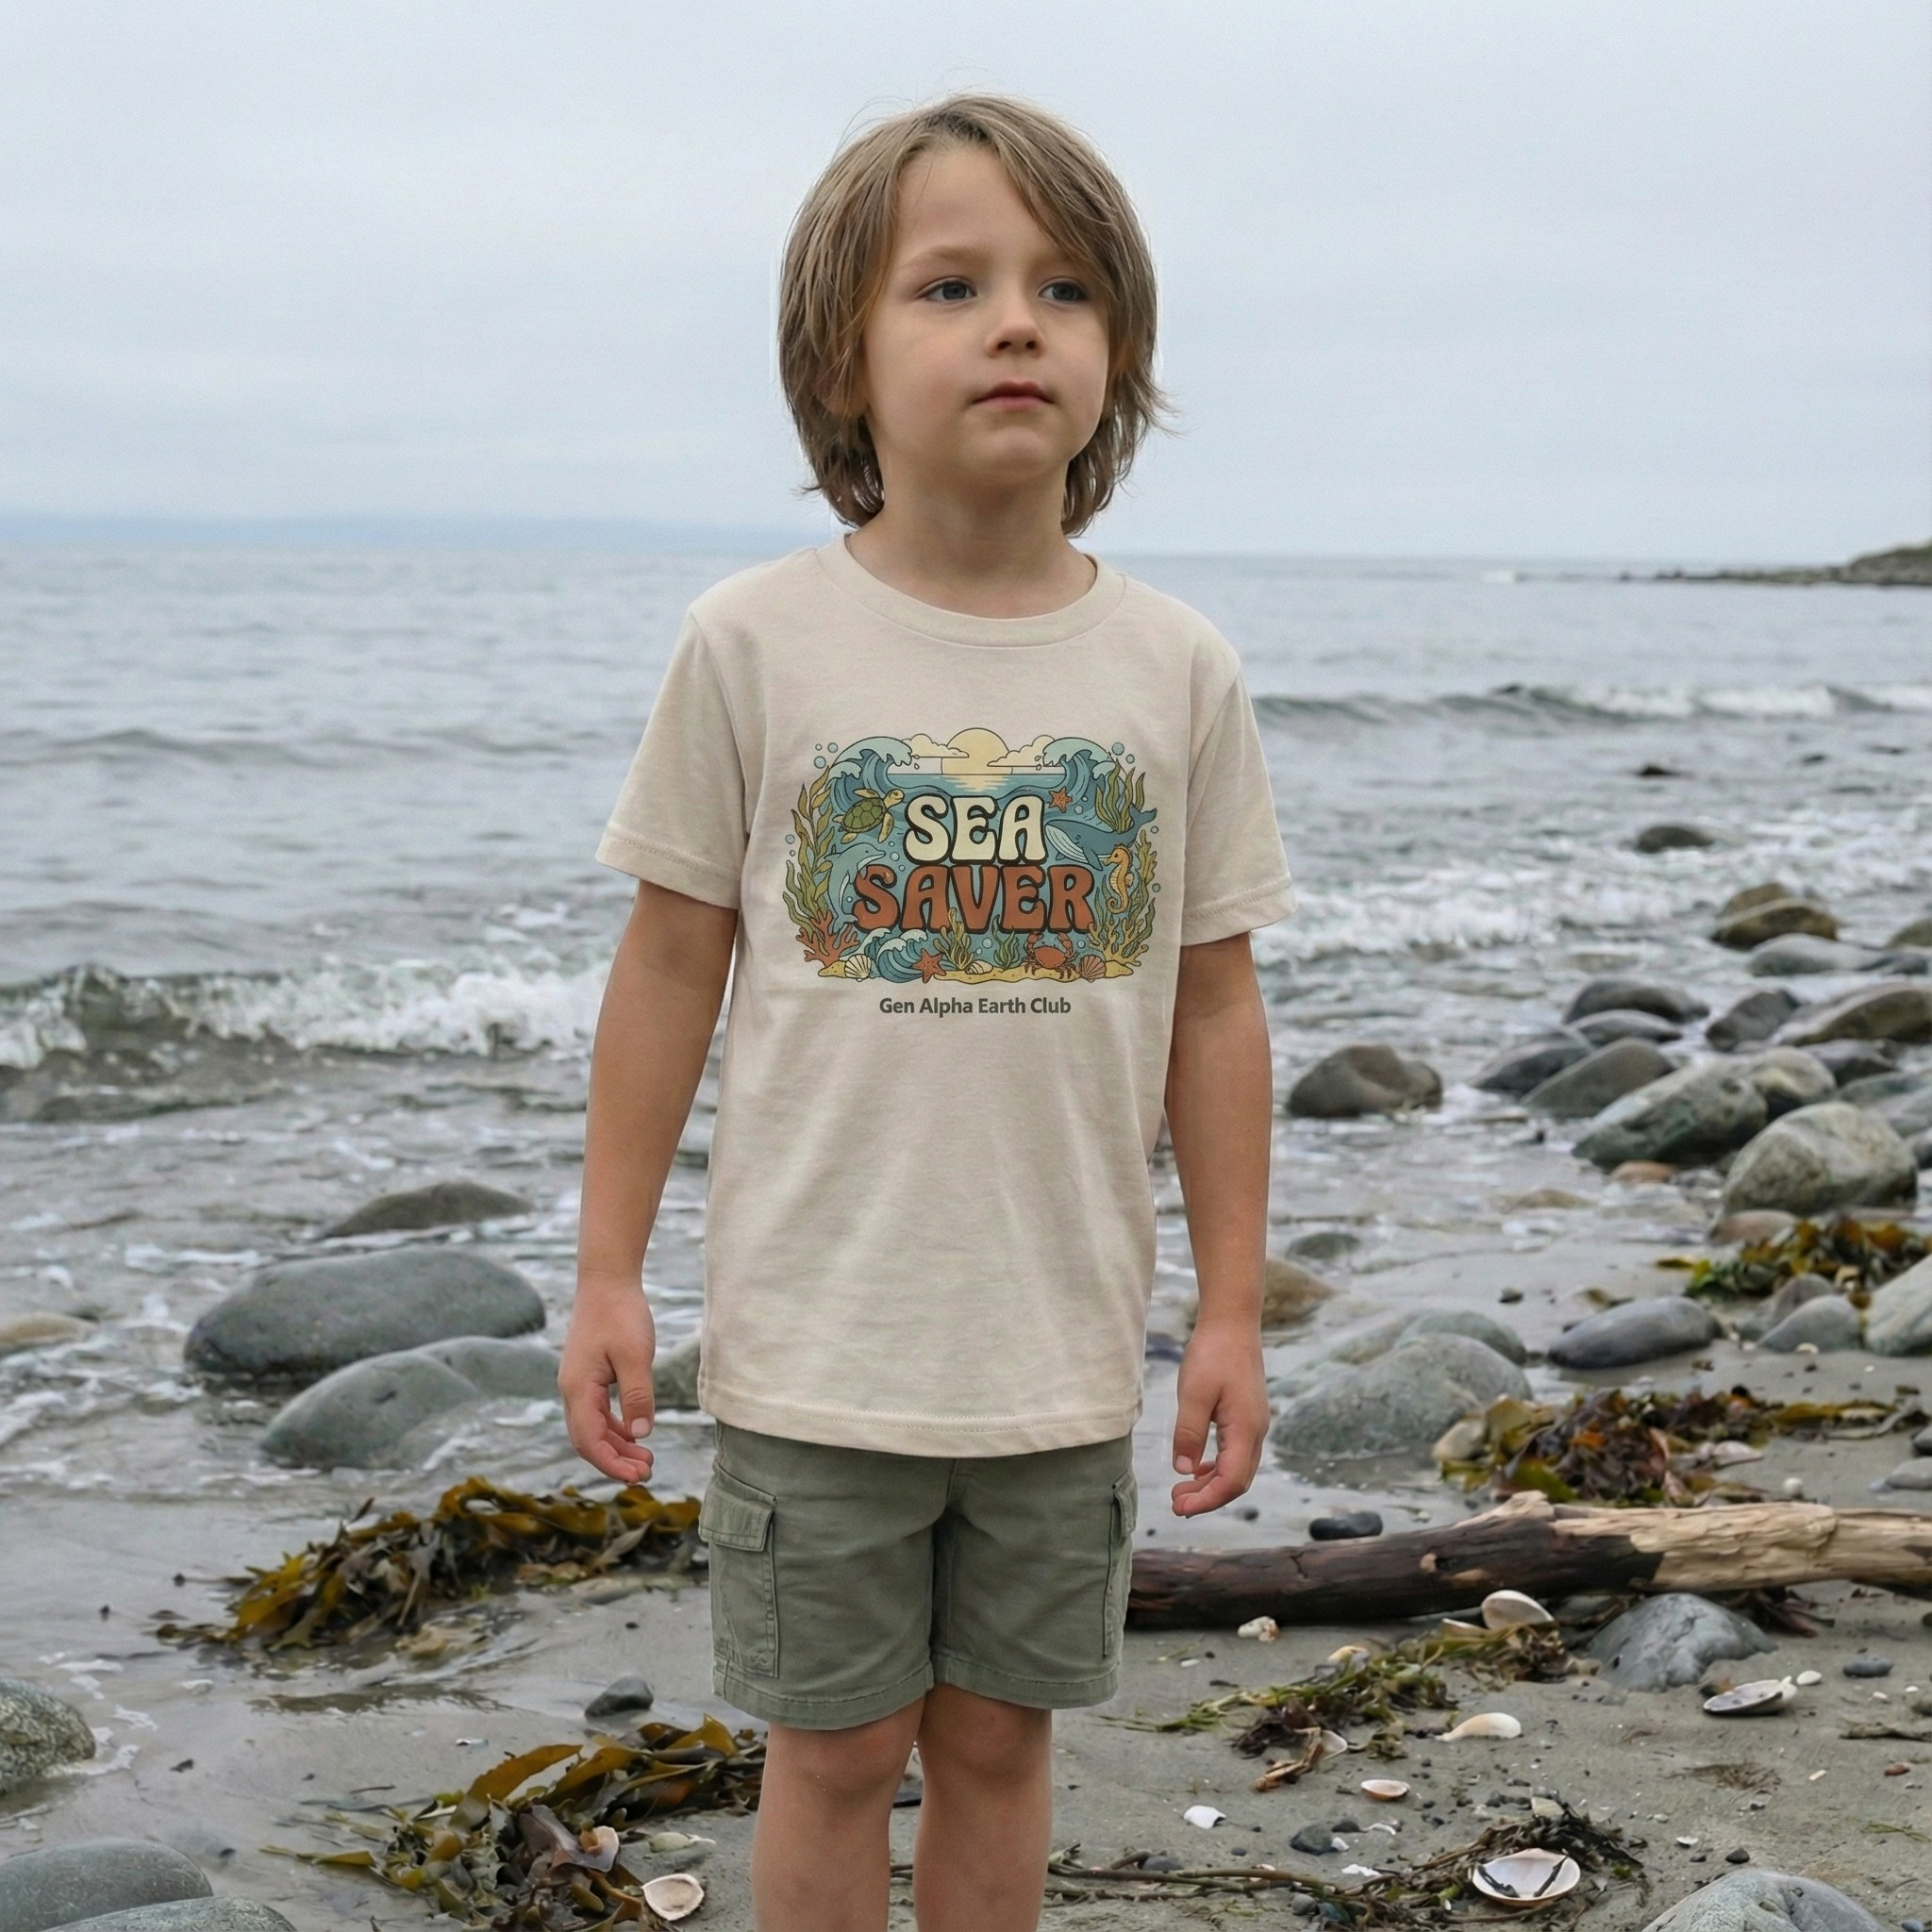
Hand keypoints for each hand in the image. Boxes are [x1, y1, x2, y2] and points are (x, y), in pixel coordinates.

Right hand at [559, 1279, 657, 1483]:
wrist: (607, 1280)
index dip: (611, 1463)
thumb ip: (637, 1396)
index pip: (589, 1440)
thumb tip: (641, 1435)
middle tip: (647, 1472)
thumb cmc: (621, 1313)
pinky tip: (636, 1434)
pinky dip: (615, 1428)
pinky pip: (598, 1412)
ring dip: (617, 1446)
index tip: (637, 1476)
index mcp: (578, 1388)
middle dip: (615, 1460)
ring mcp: (578, 1383)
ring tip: (646, 1459)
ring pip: (593, 1427)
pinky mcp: (588, 1376)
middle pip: (588, 1439)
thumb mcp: (636, 1355)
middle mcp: (572, 1390)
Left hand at [1170, 1318, 1267, 1516]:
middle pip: (1237, 1480)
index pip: (1231, 1482)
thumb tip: (1183, 1470)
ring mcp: (1254, 1424)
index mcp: (1246, 1430)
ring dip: (1211, 1483)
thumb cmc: (1213, 1353)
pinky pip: (1235, 1452)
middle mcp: (1256, 1432)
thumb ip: (1189, 1433)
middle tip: (1176, 1504)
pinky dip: (1216, 1466)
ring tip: (1182, 1490)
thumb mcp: (1194, 1393)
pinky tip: (1196, 1466)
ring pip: (1237, 1468)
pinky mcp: (1246, 1416)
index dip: (1207, 1500)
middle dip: (1208, 1497)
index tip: (1180, 1508)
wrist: (1233, 1322)